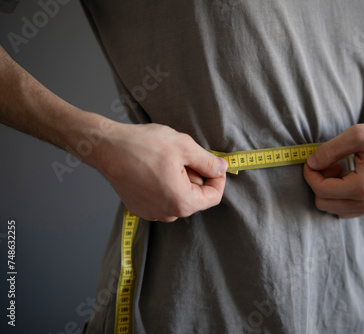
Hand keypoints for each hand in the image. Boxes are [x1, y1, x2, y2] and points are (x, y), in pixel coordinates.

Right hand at [93, 122, 226, 221]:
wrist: (107, 147)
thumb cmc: (143, 146)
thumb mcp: (185, 147)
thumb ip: (208, 161)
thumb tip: (222, 168)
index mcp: (181, 203)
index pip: (214, 197)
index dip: (218, 178)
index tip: (214, 163)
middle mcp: (166, 214)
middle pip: (196, 197)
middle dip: (196, 176)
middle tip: (183, 156)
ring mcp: (151, 212)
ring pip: (179, 197)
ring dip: (180, 180)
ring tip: (166, 161)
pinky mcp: (139, 208)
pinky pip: (162, 198)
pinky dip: (165, 184)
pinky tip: (154, 168)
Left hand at [303, 121, 363, 217]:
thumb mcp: (356, 135)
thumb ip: (329, 150)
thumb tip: (310, 163)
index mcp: (362, 188)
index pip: (320, 189)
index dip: (310, 174)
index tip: (311, 159)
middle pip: (323, 203)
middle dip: (319, 182)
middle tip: (330, 163)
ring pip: (332, 208)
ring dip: (329, 190)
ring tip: (340, 168)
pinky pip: (344, 209)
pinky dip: (339, 195)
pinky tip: (347, 177)